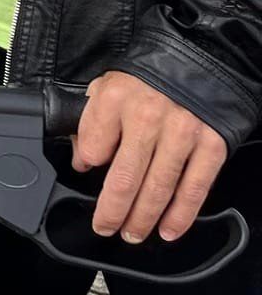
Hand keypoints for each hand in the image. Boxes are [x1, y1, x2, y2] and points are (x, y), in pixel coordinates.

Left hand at [74, 71, 228, 241]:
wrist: (202, 60)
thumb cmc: (151, 78)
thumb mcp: (110, 86)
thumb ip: (92, 121)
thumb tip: (82, 160)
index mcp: (118, 99)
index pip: (92, 146)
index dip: (86, 166)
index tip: (86, 175)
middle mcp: (150, 117)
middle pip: (124, 178)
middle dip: (112, 212)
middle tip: (105, 227)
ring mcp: (183, 133)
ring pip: (158, 189)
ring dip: (143, 219)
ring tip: (132, 234)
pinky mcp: (211, 145)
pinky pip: (194, 188)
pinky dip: (181, 215)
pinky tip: (168, 230)